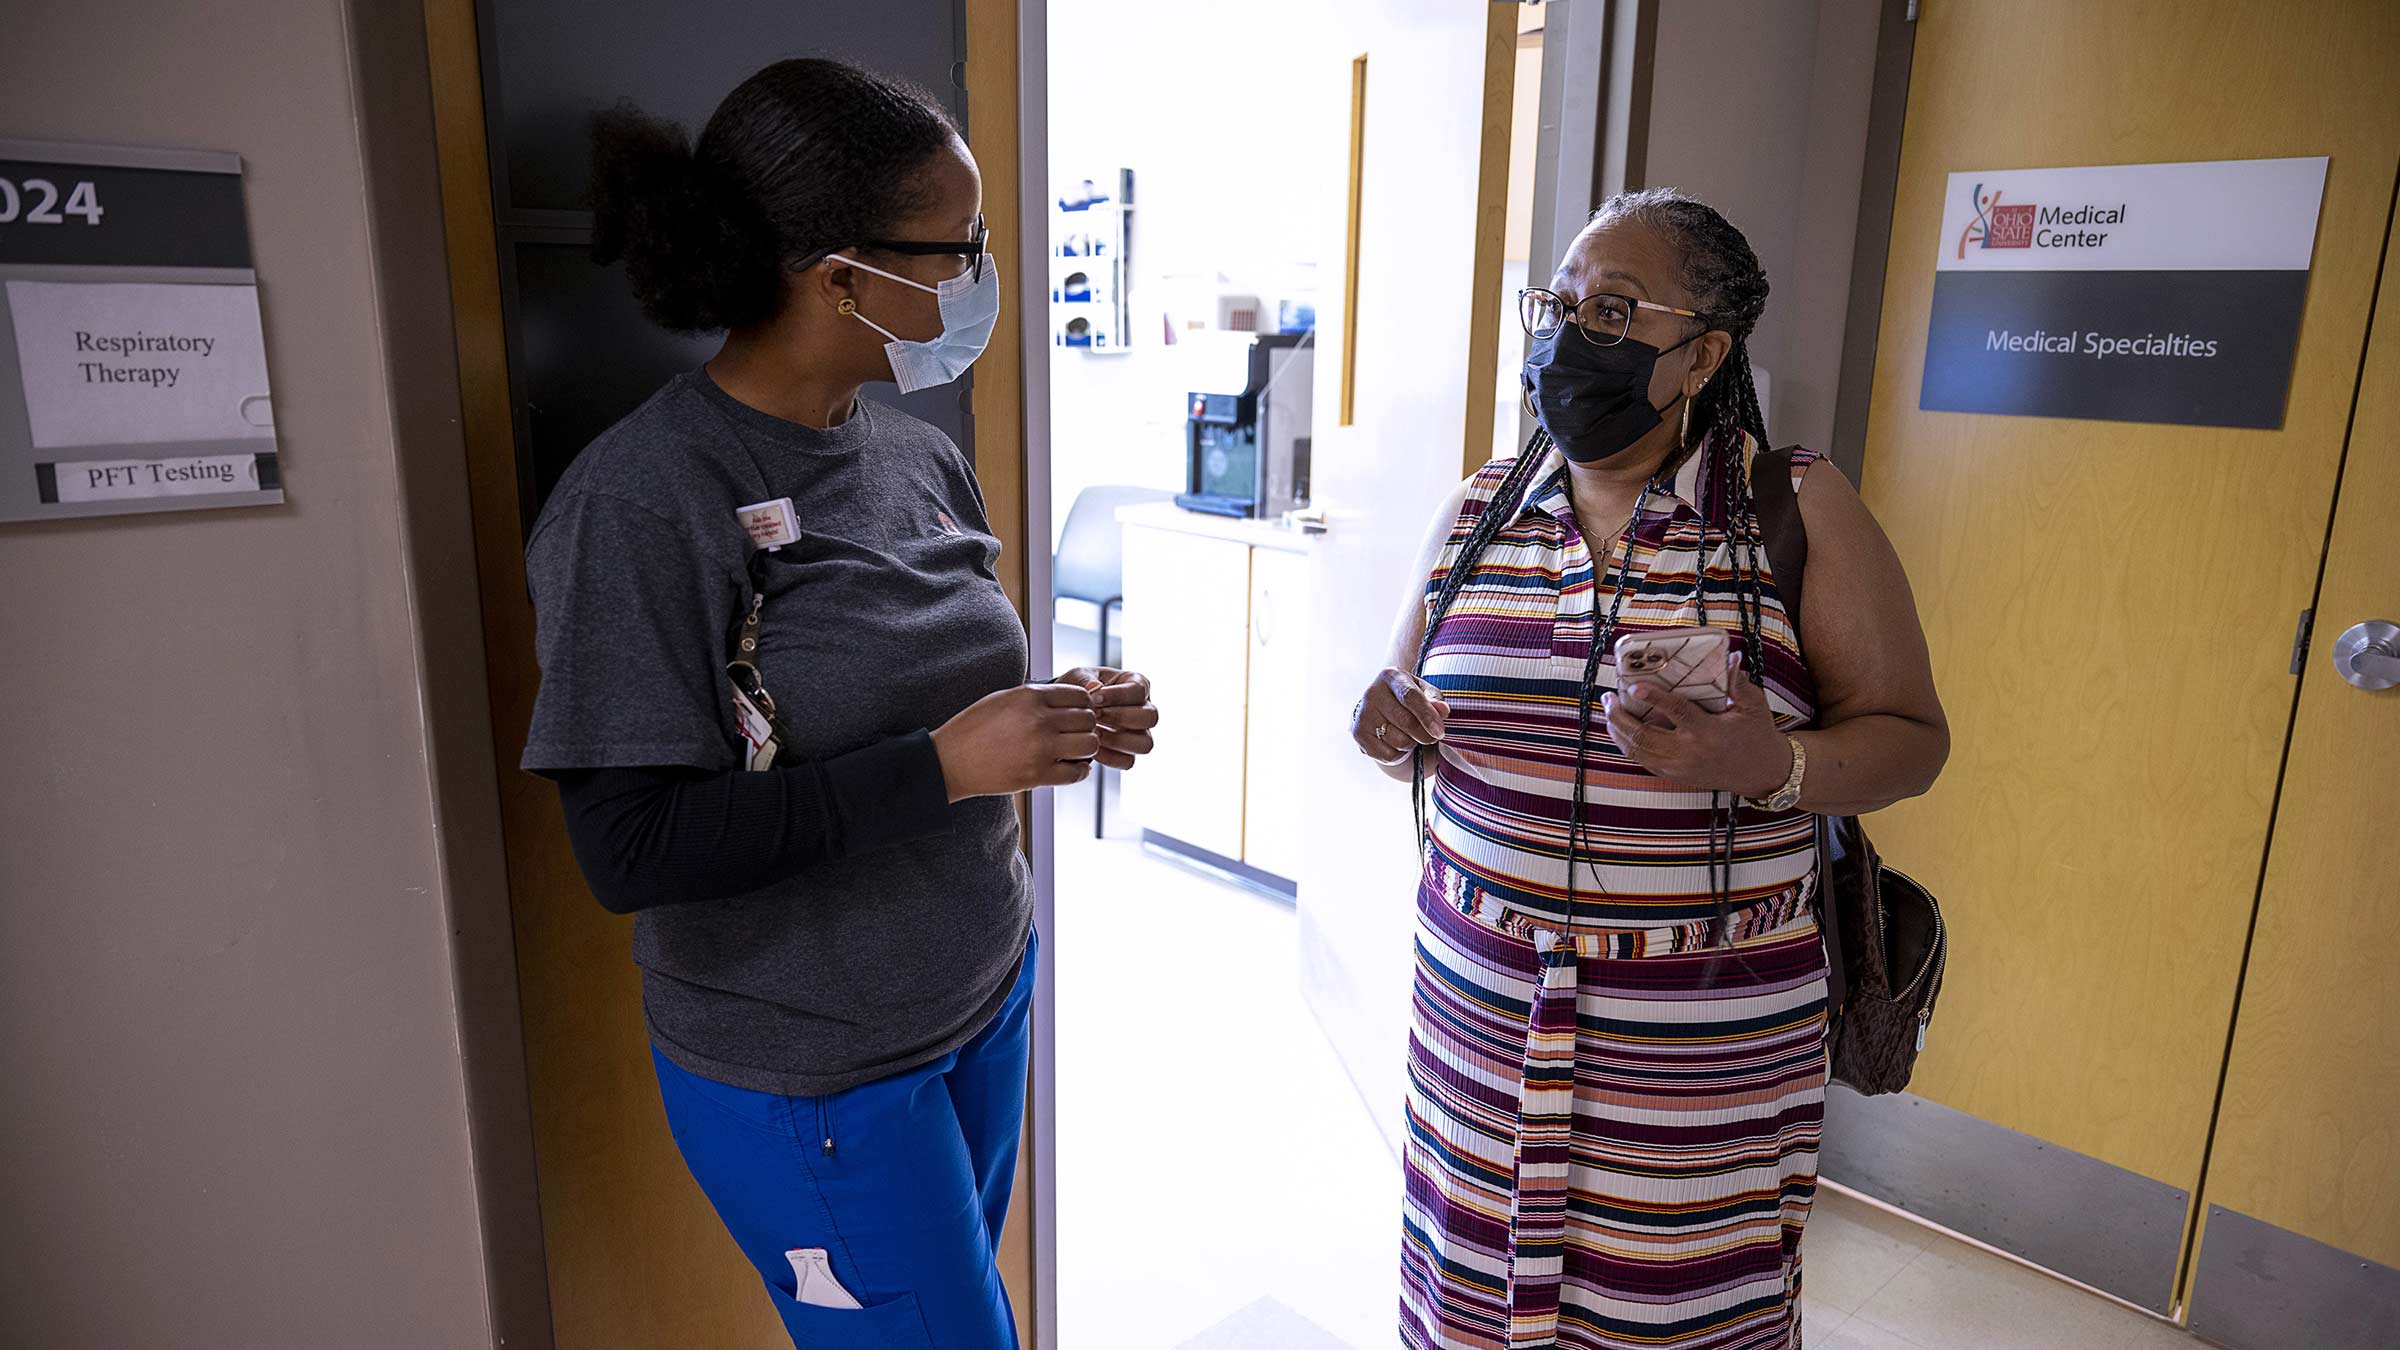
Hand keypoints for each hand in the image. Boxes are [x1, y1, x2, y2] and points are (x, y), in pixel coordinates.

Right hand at [931, 683, 1101, 800]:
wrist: (950, 761)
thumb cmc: (975, 728)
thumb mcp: (1004, 699)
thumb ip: (1038, 697)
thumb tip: (1073, 698)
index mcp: (1030, 696)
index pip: (1080, 695)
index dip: (1083, 705)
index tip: (1076, 715)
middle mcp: (1039, 719)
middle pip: (1088, 719)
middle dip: (1086, 726)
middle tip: (1076, 735)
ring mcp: (1040, 748)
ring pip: (1089, 744)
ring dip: (1086, 749)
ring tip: (1074, 752)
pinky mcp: (1037, 775)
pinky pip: (1077, 773)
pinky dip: (1079, 771)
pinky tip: (1069, 768)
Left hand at [1056, 666, 1158, 769]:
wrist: (1067, 711)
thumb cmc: (1078, 688)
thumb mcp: (1077, 676)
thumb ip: (1085, 679)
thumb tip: (1095, 688)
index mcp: (1137, 684)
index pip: (1140, 690)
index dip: (1119, 695)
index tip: (1096, 698)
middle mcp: (1143, 709)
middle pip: (1151, 717)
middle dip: (1122, 717)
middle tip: (1096, 716)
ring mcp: (1139, 734)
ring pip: (1145, 744)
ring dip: (1118, 740)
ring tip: (1095, 733)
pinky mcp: (1128, 753)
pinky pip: (1128, 761)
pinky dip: (1110, 757)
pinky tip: (1092, 747)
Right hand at [1351, 667, 1448, 764]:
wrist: (1381, 708)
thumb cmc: (1410, 699)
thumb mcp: (1425, 693)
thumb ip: (1436, 701)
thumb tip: (1442, 710)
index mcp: (1391, 676)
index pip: (1410, 697)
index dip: (1427, 716)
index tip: (1439, 732)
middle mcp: (1372, 693)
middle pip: (1406, 722)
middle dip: (1425, 735)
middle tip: (1432, 737)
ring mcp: (1362, 714)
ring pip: (1399, 741)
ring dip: (1412, 743)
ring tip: (1409, 735)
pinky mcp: (1358, 733)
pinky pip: (1387, 755)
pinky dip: (1399, 755)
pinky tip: (1397, 743)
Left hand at [1603, 650, 1789, 796]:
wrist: (1761, 773)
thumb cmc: (1757, 734)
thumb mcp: (1754, 707)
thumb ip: (1739, 683)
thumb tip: (1731, 657)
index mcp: (1707, 732)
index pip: (1676, 712)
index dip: (1654, 698)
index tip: (1634, 686)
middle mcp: (1688, 752)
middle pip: (1643, 736)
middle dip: (1619, 716)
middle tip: (1608, 697)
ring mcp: (1678, 767)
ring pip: (1637, 750)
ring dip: (1617, 730)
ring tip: (1608, 709)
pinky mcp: (1673, 776)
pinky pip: (1642, 760)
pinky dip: (1627, 744)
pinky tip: (1619, 728)